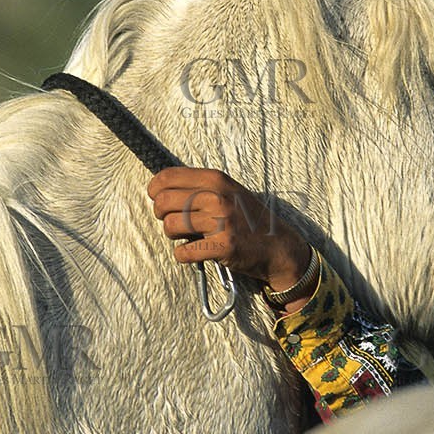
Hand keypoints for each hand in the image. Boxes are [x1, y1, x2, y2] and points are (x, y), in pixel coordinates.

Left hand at [147, 167, 310, 291]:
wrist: (278, 246)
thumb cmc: (249, 218)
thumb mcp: (229, 191)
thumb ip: (200, 186)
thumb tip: (161, 188)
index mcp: (216, 179)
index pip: (166, 177)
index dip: (155, 191)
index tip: (158, 200)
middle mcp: (217, 197)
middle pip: (163, 202)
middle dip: (161, 215)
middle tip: (174, 222)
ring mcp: (220, 222)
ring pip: (170, 226)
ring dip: (173, 236)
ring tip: (187, 237)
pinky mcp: (222, 247)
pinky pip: (183, 252)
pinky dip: (184, 255)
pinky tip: (195, 252)